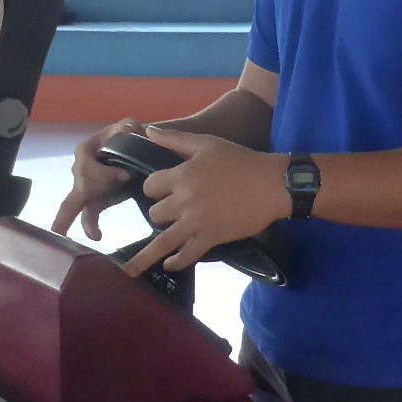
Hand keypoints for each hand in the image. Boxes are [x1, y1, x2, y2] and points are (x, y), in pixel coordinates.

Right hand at [52, 120, 149, 240]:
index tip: (126, 175)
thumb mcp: (127, 127)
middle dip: (96, 189)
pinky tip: (97, 236)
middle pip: (82, 185)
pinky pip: (87, 217)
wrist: (135, 151)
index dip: (106, 172)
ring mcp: (85, 189)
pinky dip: (90, 227)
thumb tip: (127, 130)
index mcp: (84, 151)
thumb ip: (127, 127)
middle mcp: (80, 170)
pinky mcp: (95, 202)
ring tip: (82, 234)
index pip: (86, 166)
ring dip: (75, 218)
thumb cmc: (127, 137)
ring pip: (76, 204)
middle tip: (123, 183)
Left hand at [122, 127, 289, 276]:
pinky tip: (170, 265)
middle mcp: (184, 201)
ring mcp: (196, 222)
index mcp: (181, 176)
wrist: (272, 184)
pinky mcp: (211, 238)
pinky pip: (188, 254)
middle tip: (170, 214)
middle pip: (155, 213)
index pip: (150, 187)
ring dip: (146, 256)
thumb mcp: (206, 143)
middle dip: (159, 213)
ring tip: (129, 271)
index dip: (152, 189)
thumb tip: (148, 131)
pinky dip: (177, 262)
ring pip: (164, 240)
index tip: (159, 191)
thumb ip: (175, 139)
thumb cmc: (241, 160)